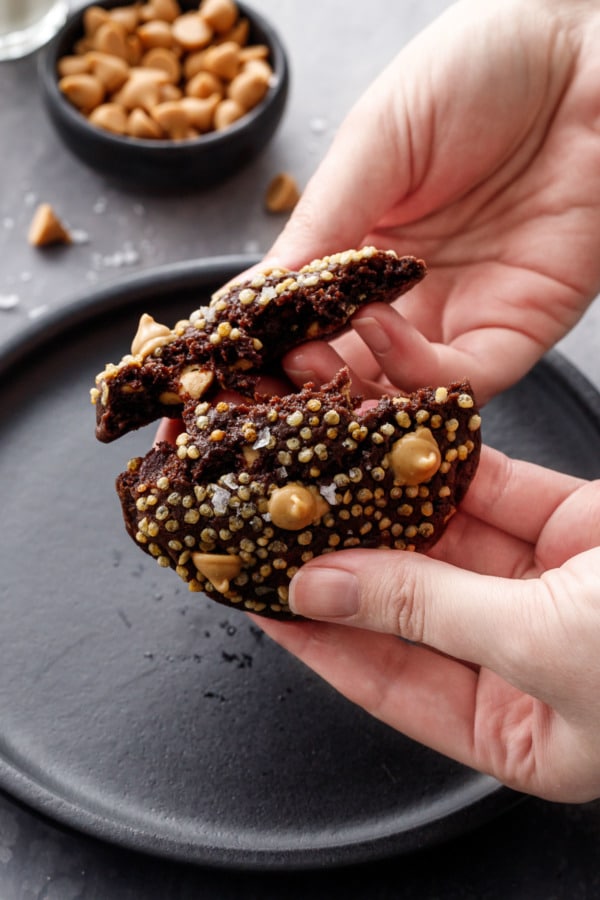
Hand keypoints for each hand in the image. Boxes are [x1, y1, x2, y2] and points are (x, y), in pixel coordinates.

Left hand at [255, 447, 599, 801]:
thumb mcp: (534, 646)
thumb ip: (425, 609)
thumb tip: (323, 589)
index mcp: (521, 730)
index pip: (389, 682)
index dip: (322, 640)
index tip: (266, 600)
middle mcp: (523, 656)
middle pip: (411, 606)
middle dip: (349, 564)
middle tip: (286, 526)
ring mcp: (545, 585)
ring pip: (447, 541)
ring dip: (387, 506)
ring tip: (325, 479)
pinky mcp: (571, 523)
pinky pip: (494, 489)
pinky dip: (447, 466)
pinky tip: (393, 448)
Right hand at [265, 0, 599, 403]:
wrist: (582, 53)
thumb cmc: (476, 73)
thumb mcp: (375, 144)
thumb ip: (319, 225)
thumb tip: (248, 299)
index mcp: (367, 252)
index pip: (309, 319)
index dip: (267, 348)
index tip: (228, 361)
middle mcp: (411, 296)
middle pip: (349, 367)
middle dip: (301, 383)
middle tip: (262, 377)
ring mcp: (463, 316)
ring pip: (400, 389)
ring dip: (350, 385)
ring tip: (309, 356)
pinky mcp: (516, 330)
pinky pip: (462, 379)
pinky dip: (415, 372)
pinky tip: (378, 330)